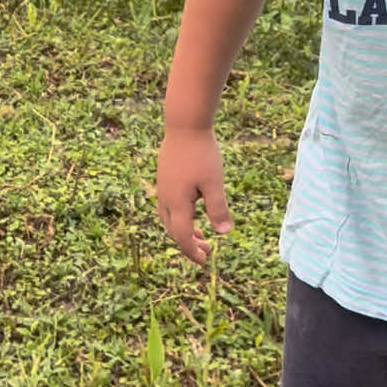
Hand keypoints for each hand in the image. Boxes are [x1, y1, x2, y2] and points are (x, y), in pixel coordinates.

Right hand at [156, 127, 232, 264]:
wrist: (185, 125)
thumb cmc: (202, 153)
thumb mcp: (214, 182)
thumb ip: (218, 208)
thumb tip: (224, 233)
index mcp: (177, 203)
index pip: (182, 236)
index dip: (192, 251)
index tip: (204, 261)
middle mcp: (165, 198)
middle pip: (173, 230)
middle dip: (189, 243)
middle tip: (206, 251)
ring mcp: (163, 187)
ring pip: (168, 218)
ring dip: (183, 230)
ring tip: (201, 234)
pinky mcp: (164, 177)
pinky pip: (168, 206)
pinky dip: (180, 216)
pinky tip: (193, 209)